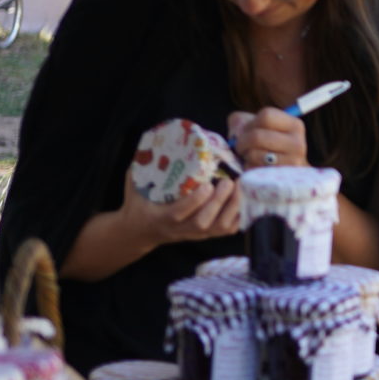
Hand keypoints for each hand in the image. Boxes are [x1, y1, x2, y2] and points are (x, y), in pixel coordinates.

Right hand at [124, 173, 242, 250]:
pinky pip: (226, 231)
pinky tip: (244, 198)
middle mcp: (179, 229)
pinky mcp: (205, 235)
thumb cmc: (138, 205)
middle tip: (229, 181)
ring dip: (233, 208)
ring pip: (218, 228)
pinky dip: (239, 216)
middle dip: (218, 202)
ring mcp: (193, 234)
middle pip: (203, 222)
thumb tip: (152, 144)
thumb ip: (140, 169)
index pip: (178, 214)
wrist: (139, 232)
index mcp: (160, 217)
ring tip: (240, 187)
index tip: (207, 184)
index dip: (194, 201)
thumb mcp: (135, 187)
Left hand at [226, 107, 307, 170]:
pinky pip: (253, 170)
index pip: (266, 116)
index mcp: (295, 125)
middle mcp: (298, 144)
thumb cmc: (266, 144)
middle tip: (241, 146)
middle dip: (242, 141)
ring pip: (254, 154)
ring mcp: (292, 163)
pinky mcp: (281, 179)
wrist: (283, 173)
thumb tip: (237, 133)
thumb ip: (240, 121)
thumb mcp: (255, 125)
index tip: (248, 130)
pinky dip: (248, 168)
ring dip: (245, 156)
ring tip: (250, 156)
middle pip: (257, 136)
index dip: (250, 123)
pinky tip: (254, 166)